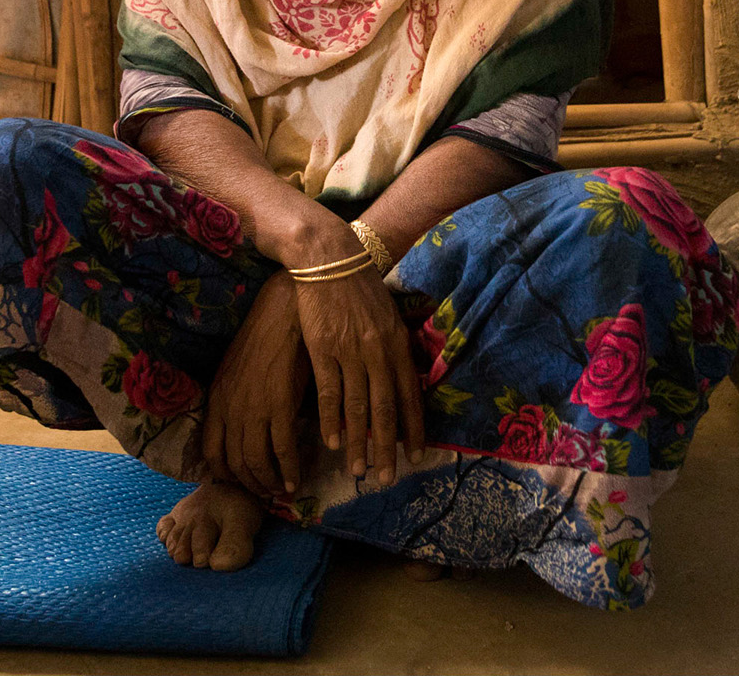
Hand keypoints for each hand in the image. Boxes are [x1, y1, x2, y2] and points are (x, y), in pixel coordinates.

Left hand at [202, 271, 309, 498]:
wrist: (283, 313)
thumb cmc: (264, 338)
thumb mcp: (237, 371)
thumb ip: (236, 401)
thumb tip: (244, 428)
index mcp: (216, 399)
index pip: (211, 452)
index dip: (224, 473)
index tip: (239, 481)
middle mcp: (229, 409)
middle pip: (234, 463)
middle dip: (249, 484)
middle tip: (265, 492)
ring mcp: (253, 408)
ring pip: (256, 461)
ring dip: (269, 482)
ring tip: (282, 489)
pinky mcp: (279, 405)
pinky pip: (282, 450)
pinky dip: (288, 470)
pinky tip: (295, 479)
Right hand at [288, 226, 425, 484]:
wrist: (330, 258)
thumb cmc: (360, 287)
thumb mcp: (388, 316)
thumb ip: (395, 349)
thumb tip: (402, 382)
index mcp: (398, 344)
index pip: (410, 396)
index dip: (413, 428)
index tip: (416, 456)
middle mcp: (378, 352)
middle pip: (385, 410)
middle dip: (387, 448)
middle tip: (386, 479)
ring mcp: (350, 352)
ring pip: (357, 408)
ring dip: (358, 443)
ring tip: (358, 470)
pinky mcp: (322, 350)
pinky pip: (329, 393)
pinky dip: (331, 419)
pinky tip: (333, 441)